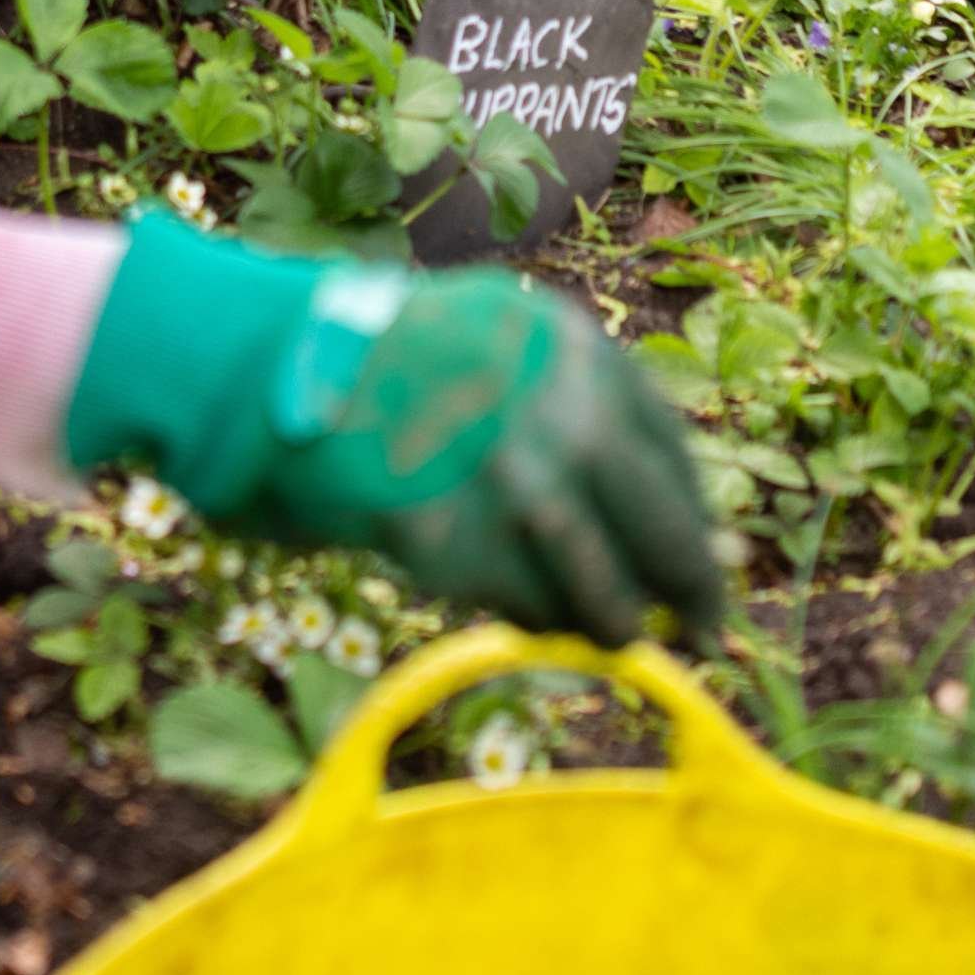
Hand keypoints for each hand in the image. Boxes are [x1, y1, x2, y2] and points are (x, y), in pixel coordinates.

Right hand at [62, 216, 726, 649]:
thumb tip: (647, 501)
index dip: (694, 516)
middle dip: (689, 587)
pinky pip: (521, 605)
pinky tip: (530, 618)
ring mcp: (505, 484)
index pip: (670, 450)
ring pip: (598, 584)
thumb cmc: (381, 356)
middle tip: (707, 630)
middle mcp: (556, 413)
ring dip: (612, 621)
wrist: (265, 364)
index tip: (708, 558)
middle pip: (660, 527)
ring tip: (614, 635)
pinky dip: (536, 621)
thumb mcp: (494, 339)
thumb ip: (567, 399)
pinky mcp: (455, 547)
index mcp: (572, 348)